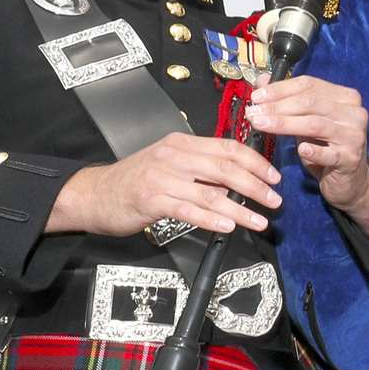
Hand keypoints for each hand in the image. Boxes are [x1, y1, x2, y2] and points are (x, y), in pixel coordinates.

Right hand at [45, 132, 281, 236]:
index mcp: (182, 143)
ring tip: (259, 220)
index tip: (273, 177)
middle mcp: (174, 156)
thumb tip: (237, 181)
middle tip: (274, 200)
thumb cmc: (135, 180)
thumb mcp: (170, 163)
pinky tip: (228, 226)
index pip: (228, 147)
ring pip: (211, 192)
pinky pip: (189, 209)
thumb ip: (200, 167)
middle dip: (255, 185)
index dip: (255, 162)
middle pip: (225, 168)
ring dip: (240, 208)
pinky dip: (212, 218)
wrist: (94, 193)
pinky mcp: (151, 200)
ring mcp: (162, 177)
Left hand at [246, 76, 368, 248]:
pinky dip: (313, 151)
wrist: (349, 181)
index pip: (309, 85)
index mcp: (345, 97)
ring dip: (283, 124)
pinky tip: (299, 150)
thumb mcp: (307, 120)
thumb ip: (287, 100)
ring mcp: (354, 135)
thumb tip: (261, 81)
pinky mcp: (351, 158)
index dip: (280, 88)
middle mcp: (354, 112)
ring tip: (260, 124)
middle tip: (252, 112)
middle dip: (277, 106)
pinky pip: (328, 154)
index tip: (256, 96)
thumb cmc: (325, 147)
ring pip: (314, 124)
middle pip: (310, 102)